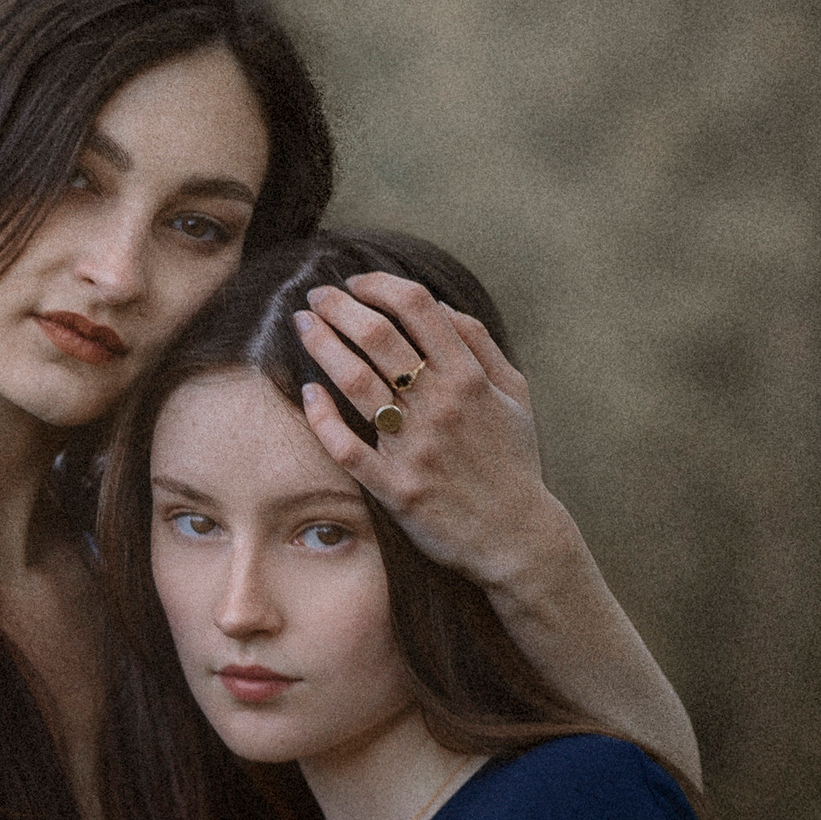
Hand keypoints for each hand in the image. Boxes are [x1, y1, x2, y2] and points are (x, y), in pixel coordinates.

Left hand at [290, 273, 565, 598]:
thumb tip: (441, 306)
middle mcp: (441, 406)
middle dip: (339, 307)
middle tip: (316, 296)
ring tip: (303, 326)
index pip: (418, 308)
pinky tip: (307, 393)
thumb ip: (481, 344)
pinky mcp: (396, 488)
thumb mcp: (514, 394)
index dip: (379, 285)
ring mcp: (416, 447)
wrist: (517, 536)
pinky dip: (322, 417)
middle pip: (378, 336)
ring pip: (356, 381)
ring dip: (322, 345)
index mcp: (470, 378)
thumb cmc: (514, 461)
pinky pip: (347, 448)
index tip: (356, 283)